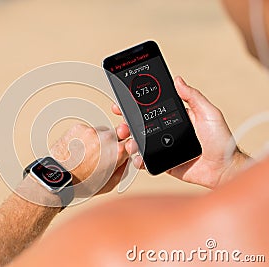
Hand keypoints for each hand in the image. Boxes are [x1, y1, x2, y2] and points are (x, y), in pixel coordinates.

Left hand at [50, 123, 132, 195]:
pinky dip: (84, 138)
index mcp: (116, 151)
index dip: (126, 148)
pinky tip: (79, 149)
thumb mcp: (109, 184)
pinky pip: (87, 130)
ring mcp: (91, 131)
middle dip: (111, 144)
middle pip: (116, 135)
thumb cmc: (80, 183)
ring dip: (97, 140)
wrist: (58, 176)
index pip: (131, 142)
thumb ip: (123, 170)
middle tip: (101, 156)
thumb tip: (127, 161)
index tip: (122, 151)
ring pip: (101, 131)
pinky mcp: (79, 127)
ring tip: (87, 154)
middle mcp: (105, 138)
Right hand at [112, 76, 248, 188]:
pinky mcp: (163, 162)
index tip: (122, 102)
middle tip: (122, 126)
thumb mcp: (209, 113)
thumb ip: (193, 97)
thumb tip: (178, 80)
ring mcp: (162, 148)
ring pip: (139, 143)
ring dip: (129, 142)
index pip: (150, 108)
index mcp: (174, 117)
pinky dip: (138, 160)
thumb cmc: (221, 140)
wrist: (223, 168)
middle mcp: (165, 131)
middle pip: (139, 126)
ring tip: (130, 143)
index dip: (134, 105)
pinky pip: (146, 161)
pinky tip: (138, 158)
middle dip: (126, 124)